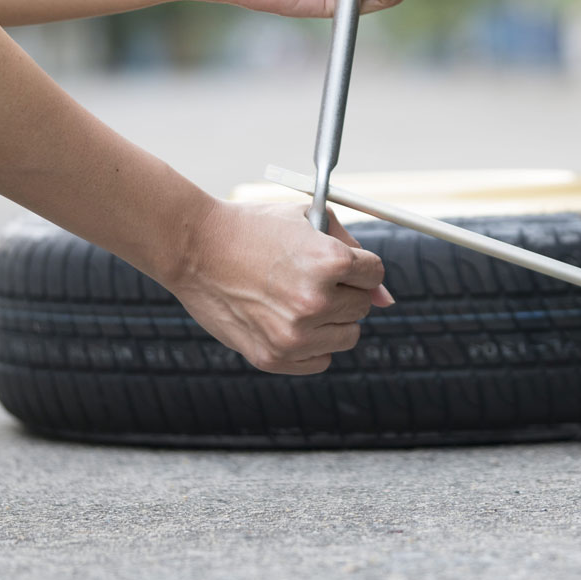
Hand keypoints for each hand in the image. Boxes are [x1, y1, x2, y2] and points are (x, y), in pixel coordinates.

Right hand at [167, 200, 395, 374]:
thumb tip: (387, 299)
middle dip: (343, 291)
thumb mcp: (308, 219)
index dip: (355, 265)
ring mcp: (295, 335)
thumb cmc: (254, 228)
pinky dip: (311, 344)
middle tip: (305, 277)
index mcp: (330, 262)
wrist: (193, 248)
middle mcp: (316, 301)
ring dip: (330, 319)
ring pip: (347, 336)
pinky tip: (284, 319)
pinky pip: (320, 360)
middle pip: (362, 306)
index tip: (331, 262)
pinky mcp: (274, 358)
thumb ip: (354, 252)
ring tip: (294, 297)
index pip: (375, 274)